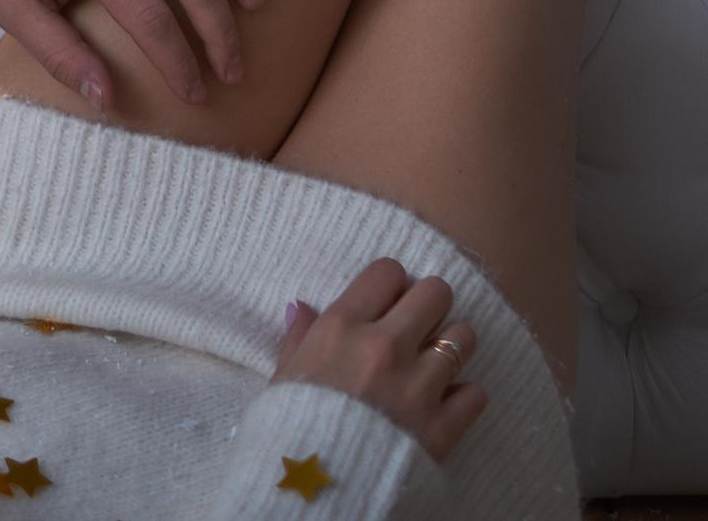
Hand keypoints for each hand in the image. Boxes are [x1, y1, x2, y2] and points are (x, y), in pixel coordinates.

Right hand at [273, 257, 486, 461]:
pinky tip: (444, 401)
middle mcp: (383, 347)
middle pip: (435, 292)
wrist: (314, 488)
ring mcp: (418, 386)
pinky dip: (463, 396)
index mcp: (340, 328)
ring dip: (452, 345)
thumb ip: (300, 338)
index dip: (390, 282)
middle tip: (418, 323)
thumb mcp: (284, 376)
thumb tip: (300, 307)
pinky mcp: (442, 426)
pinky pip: (475, 393)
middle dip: (429, 303)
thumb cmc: (291, 426)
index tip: (386, 298)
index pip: (387, 271)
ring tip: (435, 361)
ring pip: (464, 337)